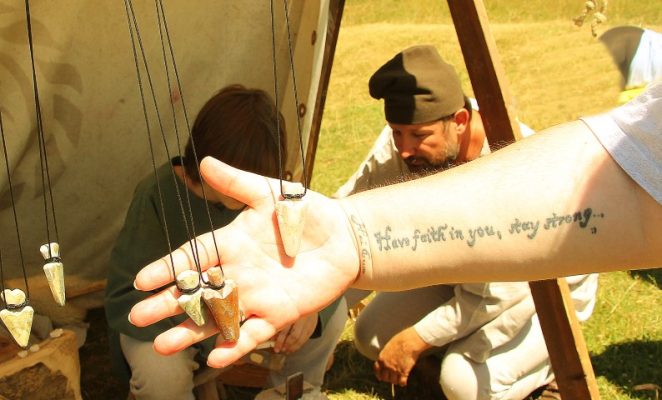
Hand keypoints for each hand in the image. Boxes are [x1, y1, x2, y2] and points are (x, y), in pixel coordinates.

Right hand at [128, 157, 359, 367]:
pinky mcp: (277, 314)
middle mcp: (236, 274)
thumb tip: (204, 162)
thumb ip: (238, 183)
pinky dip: (235, 346)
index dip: (167, 269)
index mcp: (230, 244)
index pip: (192, 258)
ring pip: (216, 319)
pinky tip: (215, 358)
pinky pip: (252, 333)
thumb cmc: (304, 212)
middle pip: (195, 293)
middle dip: (167, 305)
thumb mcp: (269, 193)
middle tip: (137, 318)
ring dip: (190, 332)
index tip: (141, 280)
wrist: (343, 236)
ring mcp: (255, 297)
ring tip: (162, 345)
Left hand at [374, 326, 430, 386]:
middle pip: (385, 378)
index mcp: (381, 358)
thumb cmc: (400, 340)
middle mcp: (386, 366)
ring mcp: (395, 370)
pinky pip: (402, 382)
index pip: (377, 370)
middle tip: (393, 376)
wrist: (409, 342)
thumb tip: (387, 359)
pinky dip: (403, 383)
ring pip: (393, 381)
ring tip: (399, 378)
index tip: (380, 377)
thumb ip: (386, 355)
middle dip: (388, 378)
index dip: (379, 375)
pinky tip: (404, 381)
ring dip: (396, 380)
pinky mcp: (403, 372)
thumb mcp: (388, 347)